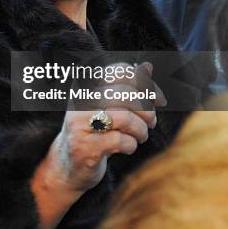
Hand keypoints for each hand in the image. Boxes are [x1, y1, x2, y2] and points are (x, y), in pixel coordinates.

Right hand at [50, 62, 164, 192]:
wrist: (69, 162)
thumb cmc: (96, 128)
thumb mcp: (110, 104)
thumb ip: (128, 85)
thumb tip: (147, 66)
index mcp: (86, 83)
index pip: (123, 72)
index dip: (147, 85)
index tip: (158, 101)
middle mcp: (79, 100)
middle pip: (126, 94)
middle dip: (147, 111)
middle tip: (150, 123)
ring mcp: (79, 123)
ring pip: (125, 118)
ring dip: (141, 130)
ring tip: (140, 136)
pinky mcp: (84, 147)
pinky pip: (121, 141)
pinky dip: (131, 145)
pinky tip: (127, 147)